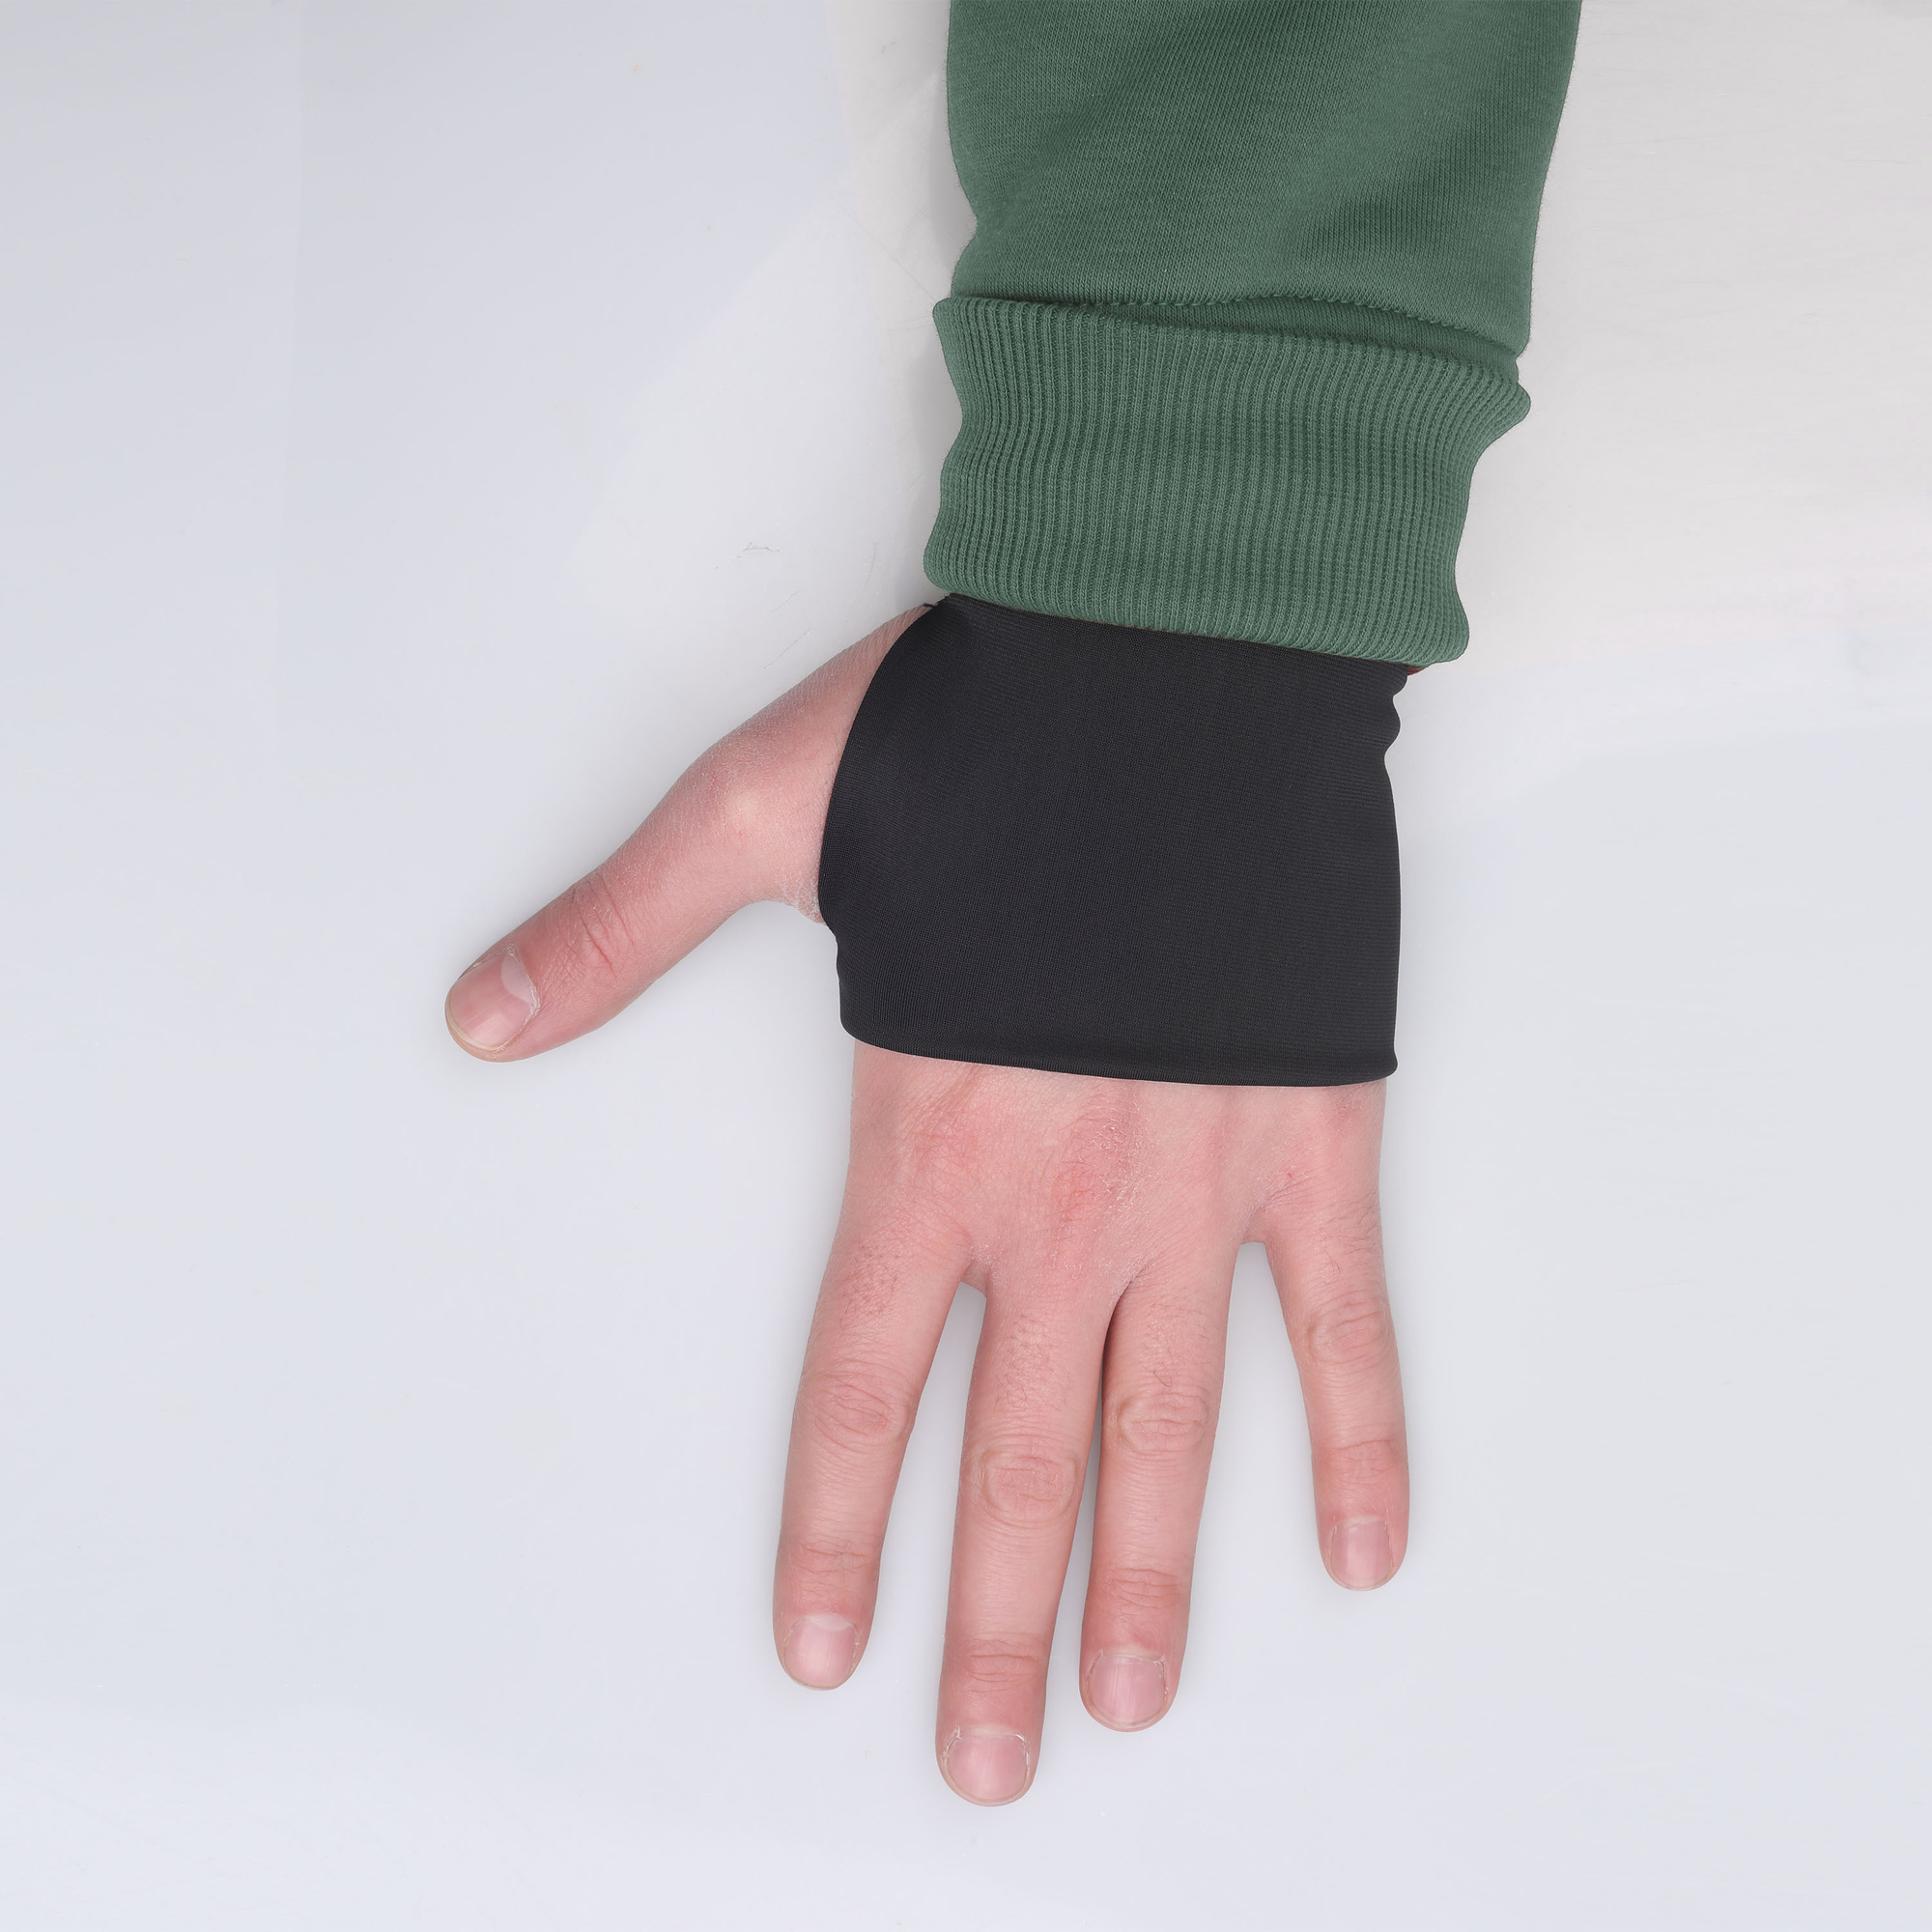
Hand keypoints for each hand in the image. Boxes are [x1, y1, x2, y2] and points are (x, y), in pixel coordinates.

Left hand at [445, 608, 1408, 1804]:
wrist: (1174, 661)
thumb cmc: (984, 735)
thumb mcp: (759, 814)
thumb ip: (621, 929)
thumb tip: (479, 1013)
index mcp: (926, 1138)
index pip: (860, 1383)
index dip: (838, 1531)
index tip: (828, 1650)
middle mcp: (1062, 1201)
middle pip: (1016, 1454)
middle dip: (992, 1620)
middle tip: (988, 1759)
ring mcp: (1198, 1185)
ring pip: (1172, 1425)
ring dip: (1150, 1574)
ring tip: (1130, 1698)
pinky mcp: (1311, 1141)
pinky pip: (1344, 1322)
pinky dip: (1360, 1433)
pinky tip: (1358, 1548)